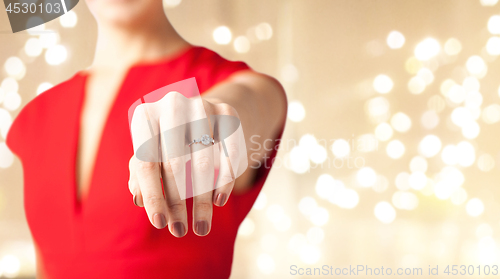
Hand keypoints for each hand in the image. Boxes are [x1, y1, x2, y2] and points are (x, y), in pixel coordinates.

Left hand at [127, 90, 246, 236]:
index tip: (159, 224)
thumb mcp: (149, 153)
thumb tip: (139, 199)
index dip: (153, 195)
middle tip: (179, 231)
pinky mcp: (227, 113)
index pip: (146, 162)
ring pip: (204, 161)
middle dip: (178, 203)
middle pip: (174, 163)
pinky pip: (230, 153)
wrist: (198, 113)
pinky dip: (226, 180)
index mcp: (145, 115)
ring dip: (202, 200)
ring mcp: (202, 106)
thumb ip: (140, 175)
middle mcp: (172, 105)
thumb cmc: (165, 142)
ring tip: (201, 227)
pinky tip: (219, 201)